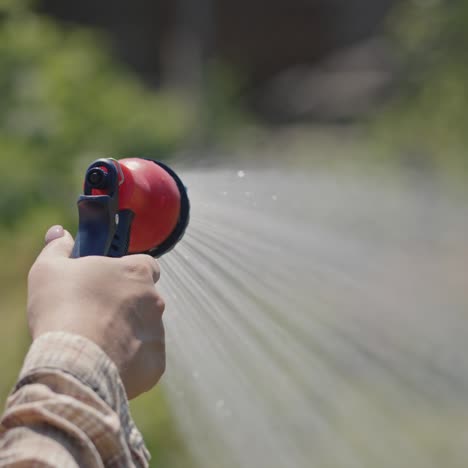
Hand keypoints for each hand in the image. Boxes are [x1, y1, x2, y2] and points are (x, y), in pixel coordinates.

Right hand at [27, 225, 165, 398]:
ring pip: (146, 329)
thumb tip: (60, 234)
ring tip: (97, 342)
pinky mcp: (155, 363)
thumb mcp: (50, 269)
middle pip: (145, 299)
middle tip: (97, 315)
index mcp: (137, 272)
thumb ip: (59, 248)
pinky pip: (145, 359)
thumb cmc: (62, 308)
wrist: (74, 361)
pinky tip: (108, 363)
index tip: (111, 281)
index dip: (129, 272)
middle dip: (126, 305)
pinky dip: (131, 361)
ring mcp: (157, 332)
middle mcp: (155, 300)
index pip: (146, 265)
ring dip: (128, 333)